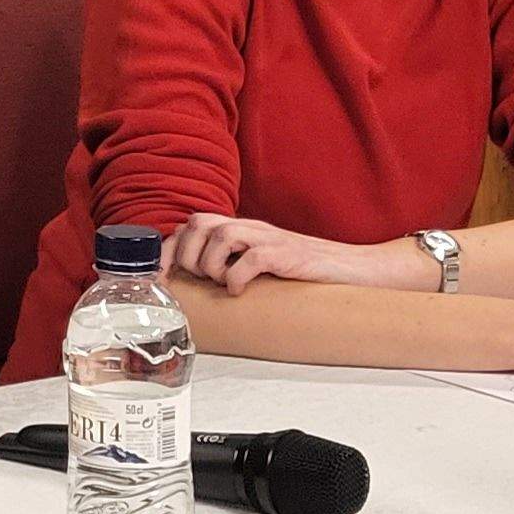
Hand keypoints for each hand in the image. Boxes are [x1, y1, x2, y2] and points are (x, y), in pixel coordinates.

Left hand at [164, 213, 430, 294]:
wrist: (355, 270)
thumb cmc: (308, 273)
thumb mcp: (264, 265)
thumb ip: (235, 265)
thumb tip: (198, 288)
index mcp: (243, 231)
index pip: (192, 224)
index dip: (169, 247)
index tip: (158, 274)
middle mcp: (253, 229)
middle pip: (199, 222)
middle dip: (189, 254)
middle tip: (202, 280)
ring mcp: (271, 239)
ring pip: (221, 234)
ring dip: (212, 264)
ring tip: (223, 284)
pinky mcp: (288, 256)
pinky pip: (252, 258)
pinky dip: (237, 276)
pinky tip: (241, 291)